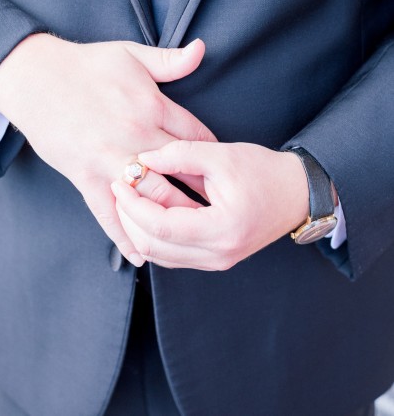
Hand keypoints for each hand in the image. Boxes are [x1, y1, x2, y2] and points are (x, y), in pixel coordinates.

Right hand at [0, 34, 216, 265]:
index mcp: (152, 106)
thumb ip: (170, 60)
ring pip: (151, 197)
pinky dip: (126, 237)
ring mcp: (110, 160)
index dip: (213, 156)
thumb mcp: (132, 54)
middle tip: (223, 212)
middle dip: (203, 193)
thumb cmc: (86, 64)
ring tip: (195, 235)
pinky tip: (143, 253)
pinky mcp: (86, 177)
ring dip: (174, 218)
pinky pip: (109, 214)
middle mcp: (136, 136)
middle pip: (181, 173)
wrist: (35, 78)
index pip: (196, 137)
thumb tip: (202, 48)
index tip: (224, 173)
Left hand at [111, 141, 309, 270]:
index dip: (133, 205)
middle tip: (119, 189)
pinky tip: (146, 212)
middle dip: (128, 218)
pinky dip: (153, 236)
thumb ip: (181, 154)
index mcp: (222, 229)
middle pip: (154, 247)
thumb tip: (144, 159)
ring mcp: (216, 261)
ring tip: (129, 198)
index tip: (121, 182)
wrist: (296, 193)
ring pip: (159, 256)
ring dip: (137, 229)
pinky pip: (172, 255)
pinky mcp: (213, 258)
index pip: (161, 227)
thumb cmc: (264, 172)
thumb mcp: (222, 155)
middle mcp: (218, 254)